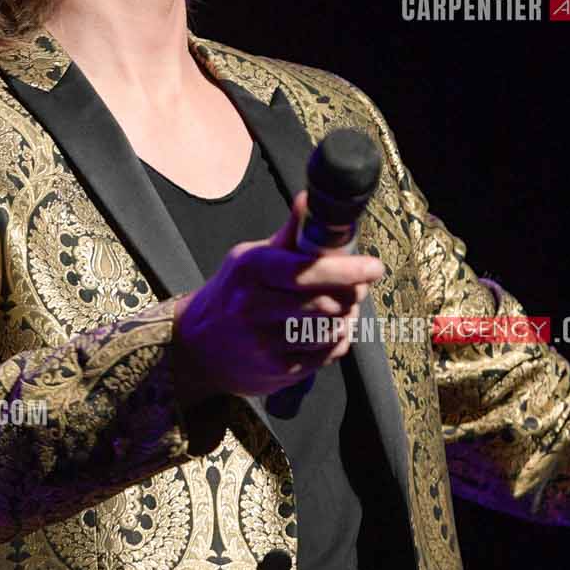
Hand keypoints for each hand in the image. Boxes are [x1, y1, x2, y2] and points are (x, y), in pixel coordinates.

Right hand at [169, 189, 385, 399]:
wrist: (195, 348)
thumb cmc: (233, 293)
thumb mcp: (251, 258)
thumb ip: (289, 234)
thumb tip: (310, 199)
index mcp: (251, 270)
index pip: (307, 271)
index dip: (348, 270)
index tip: (374, 267)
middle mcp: (253, 307)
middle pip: (326, 302)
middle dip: (353, 294)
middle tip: (359, 287)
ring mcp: (264, 343)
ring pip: (331, 329)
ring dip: (347, 317)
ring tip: (342, 308)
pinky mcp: (276, 371)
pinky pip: (326, 354)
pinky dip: (337, 340)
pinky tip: (328, 330)